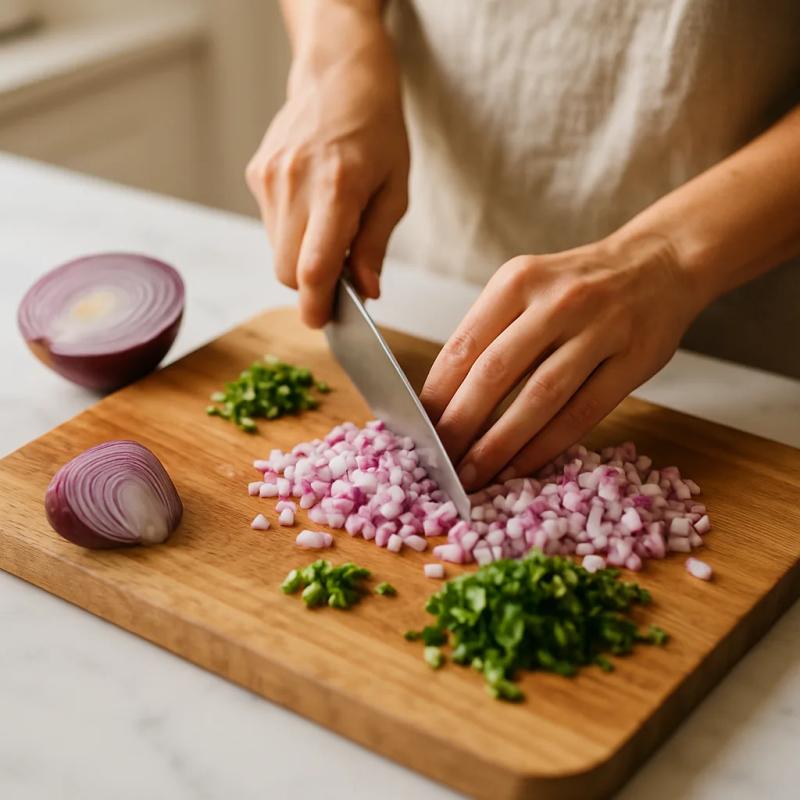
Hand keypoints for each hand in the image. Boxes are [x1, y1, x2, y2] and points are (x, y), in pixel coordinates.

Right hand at [246, 11, 408, 326]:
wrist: (339, 74)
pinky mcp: (257, 174)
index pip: (313, 267)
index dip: (315, 305)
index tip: (322, 322)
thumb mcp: (395, 189)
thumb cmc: (378, 130)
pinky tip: (313, 205)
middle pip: (287, 270)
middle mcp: (295, 183)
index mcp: (337, 188)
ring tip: (330, 227)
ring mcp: (270, 178)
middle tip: (339, 274)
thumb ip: (375, 245)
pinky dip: (292, 233)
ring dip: (302, 258)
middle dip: (311, 286)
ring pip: (277, 251)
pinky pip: (271, 226)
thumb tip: (366, 292)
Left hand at [421, 236, 702, 490]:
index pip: (464, 345)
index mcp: (518, 281)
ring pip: (539, 397)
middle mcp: (556, 301)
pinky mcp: (634, 360)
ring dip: (500, 444)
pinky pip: (582, 412)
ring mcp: (599, 329)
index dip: (437, 394)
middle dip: (460, 425)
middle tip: (439, 461)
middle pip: (495, 373)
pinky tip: (521, 468)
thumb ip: (490, 333)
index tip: (417, 429)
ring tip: (473, 475)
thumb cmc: (579, 286)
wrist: (659, 262)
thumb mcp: (527, 288)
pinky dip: (547, 446)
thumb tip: (443, 400)